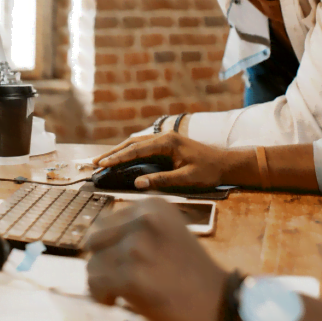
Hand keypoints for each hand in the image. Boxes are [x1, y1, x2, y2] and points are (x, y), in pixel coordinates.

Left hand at [86, 198, 227, 320]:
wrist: (220, 304)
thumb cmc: (192, 275)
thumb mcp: (167, 235)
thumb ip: (135, 231)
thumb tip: (92, 239)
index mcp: (153, 206)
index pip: (105, 222)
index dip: (110, 246)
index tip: (125, 262)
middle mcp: (144, 219)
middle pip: (95, 240)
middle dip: (103, 261)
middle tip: (121, 277)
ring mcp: (137, 246)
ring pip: (92, 264)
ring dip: (103, 282)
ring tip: (125, 291)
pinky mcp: (131, 275)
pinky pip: (95, 284)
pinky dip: (102, 296)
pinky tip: (120, 300)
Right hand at [93, 132, 238, 189]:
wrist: (225, 164)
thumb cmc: (209, 171)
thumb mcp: (187, 178)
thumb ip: (162, 180)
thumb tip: (138, 183)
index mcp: (168, 142)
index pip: (137, 150)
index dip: (118, 157)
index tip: (103, 164)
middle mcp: (164, 137)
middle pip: (132, 143)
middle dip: (113, 153)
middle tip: (95, 163)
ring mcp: (165, 139)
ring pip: (136, 144)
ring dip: (119, 152)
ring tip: (103, 161)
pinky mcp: (167, 145)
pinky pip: (143, 147)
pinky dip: (129, 152)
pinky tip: (121, 158)